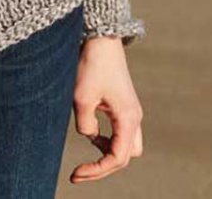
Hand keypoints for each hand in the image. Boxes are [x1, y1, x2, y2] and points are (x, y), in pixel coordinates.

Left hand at [70, 36, 143, 182]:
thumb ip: (86, 125)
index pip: (117, 158)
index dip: (97, 170)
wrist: (101, 38)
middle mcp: (134, 117)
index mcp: (128, 118)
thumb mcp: (81, 98)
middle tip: (80, 171)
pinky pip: (120, 131)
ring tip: (86, 148)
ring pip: (125, 144)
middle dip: (104, 166)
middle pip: (126, 156)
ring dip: (106, 151)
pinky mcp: (123, 103)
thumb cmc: (92, 66)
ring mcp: (131, 110)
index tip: (77, 173)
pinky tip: (91, 130)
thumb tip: (89, 137)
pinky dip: (106, 137)